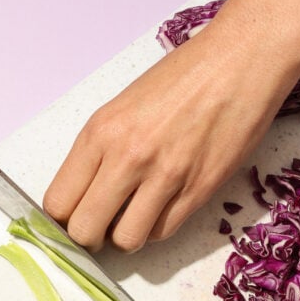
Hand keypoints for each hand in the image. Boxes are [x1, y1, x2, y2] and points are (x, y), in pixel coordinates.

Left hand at [43, 18, 290, 252]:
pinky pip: (162, 233)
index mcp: (101, 132)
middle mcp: (128, 157)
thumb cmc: (185, 75)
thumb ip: (99, 150)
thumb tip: (82, 194)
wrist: (242, 60)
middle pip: (84, 231)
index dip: (62, 217)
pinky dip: (157, 227)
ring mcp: (164, 177)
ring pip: (125, 241)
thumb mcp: (123, 106)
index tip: (72, 216)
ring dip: (126, 235)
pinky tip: (161, 206)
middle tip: (100, 226)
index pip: (57, 203)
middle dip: (88, 236)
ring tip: (134, 215)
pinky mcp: (198, 191)